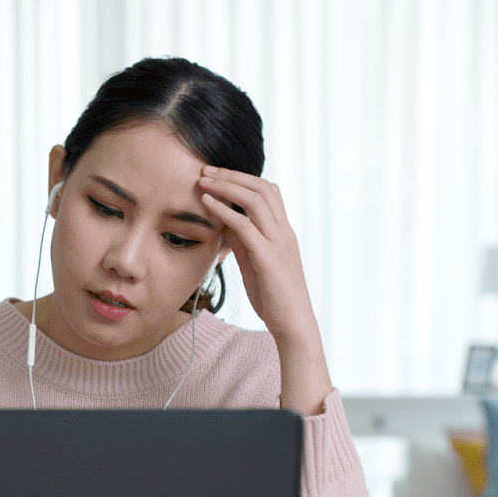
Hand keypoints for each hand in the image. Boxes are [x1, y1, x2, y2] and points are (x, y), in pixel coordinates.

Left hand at [198, 166, 332, 414]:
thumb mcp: (255, 264)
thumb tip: (225, 225)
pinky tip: (207, 203)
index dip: (242, 179)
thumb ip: (243, 243)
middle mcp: (284, 233)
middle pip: (262, 188)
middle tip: (205, 170)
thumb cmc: (274, 298)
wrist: (293, 325)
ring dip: (227, 187)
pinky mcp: (269, 259)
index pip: (268, 192)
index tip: (217, 175)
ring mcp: (279, 244)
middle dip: (232, 176)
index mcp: (283, 233)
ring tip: (203, 181)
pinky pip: (246, 226)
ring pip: (256, 200)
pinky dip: (225, 211)